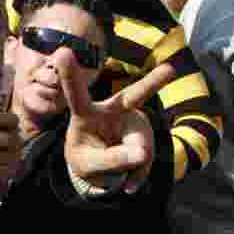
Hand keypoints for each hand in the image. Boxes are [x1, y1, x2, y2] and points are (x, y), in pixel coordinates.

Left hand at [60, 50, 176, 193]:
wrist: (99, 167)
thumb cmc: (87, 157)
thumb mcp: (89, 165)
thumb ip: (111, 160)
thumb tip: (142, 154)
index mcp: (85, 114)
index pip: (76, 95)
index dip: (70, 75)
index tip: (63, 52)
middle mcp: (112, 111)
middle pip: (132, 97)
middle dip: (152, 83)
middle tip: (170, 70)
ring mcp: (133, 122)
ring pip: (141, 145)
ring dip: (129, 167)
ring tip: (114, 174)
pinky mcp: (146, 135)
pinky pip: (146, 159)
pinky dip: (137, 175)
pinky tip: (127, 180)